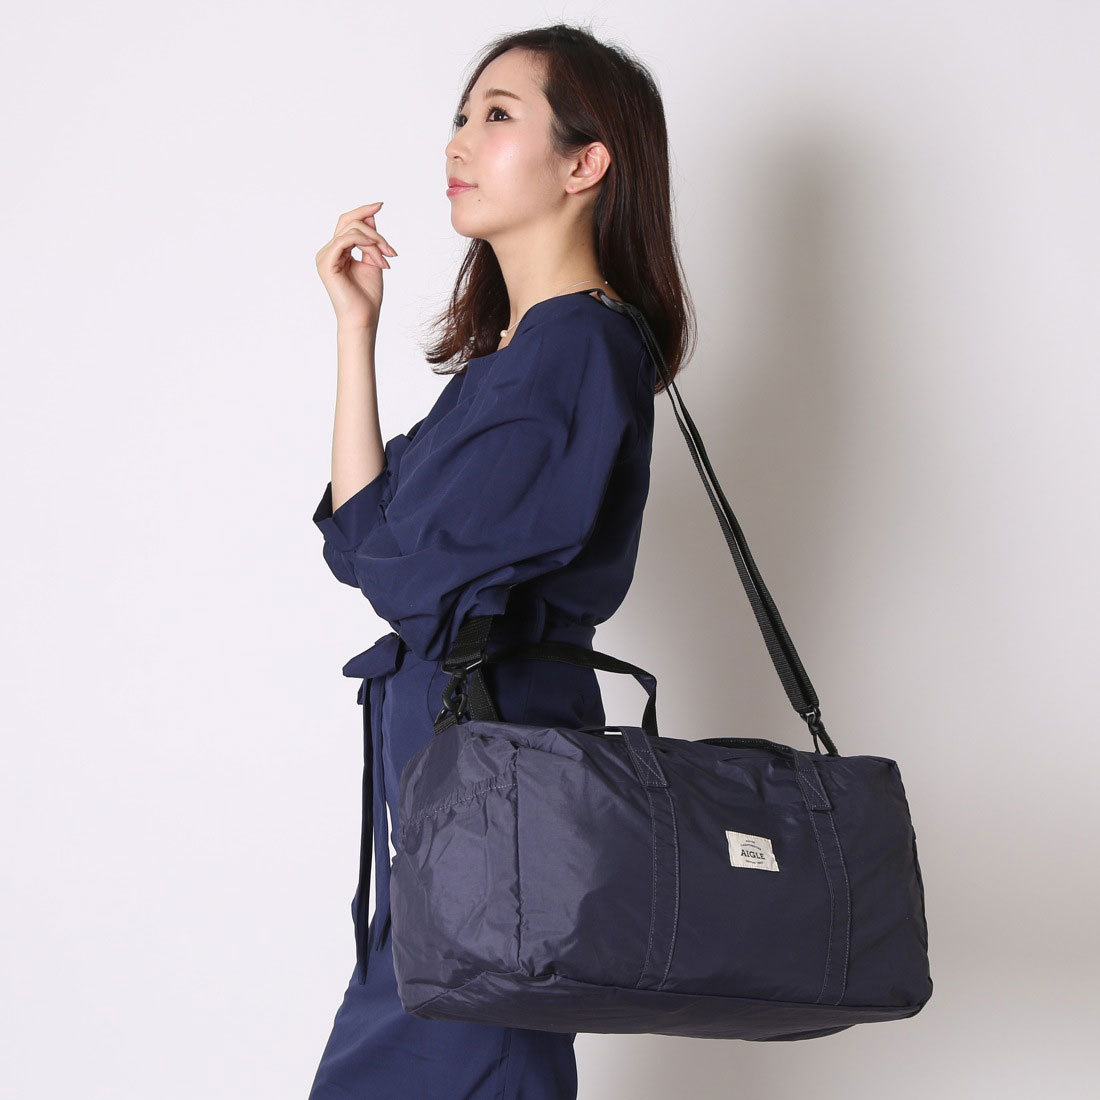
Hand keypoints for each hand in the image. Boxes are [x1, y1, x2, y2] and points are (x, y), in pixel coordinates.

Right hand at [315, 201, 397, 329]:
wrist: (363, 318)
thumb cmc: (368, 296)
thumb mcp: (373, 261)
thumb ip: (371, 240)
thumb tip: (371, 216)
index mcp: (337, 251)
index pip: (348, 223)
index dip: (363, 211)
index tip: (381, 204)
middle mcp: (328, 251)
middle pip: (348, 221)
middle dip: (374, 231)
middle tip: (391, 251)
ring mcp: (325, 256)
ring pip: (351, 230)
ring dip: (375, 242)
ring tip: (387, 260)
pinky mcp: (326, 263)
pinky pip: (345, 240)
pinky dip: (365, 243)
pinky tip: (377, 256)